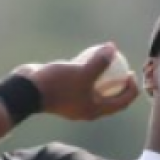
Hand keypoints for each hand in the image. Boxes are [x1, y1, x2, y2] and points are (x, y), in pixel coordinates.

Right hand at [14, 43, 138, 120]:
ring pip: (95, 89)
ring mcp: (75, 101)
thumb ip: (100, 62)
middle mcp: (86, 109)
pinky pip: (81, 82)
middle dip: (121, 84)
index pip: (121, 103)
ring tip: (109, 60)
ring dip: (104, 77)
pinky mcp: (65, 93)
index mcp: (95, 110)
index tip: (132, 74)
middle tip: (125, 69)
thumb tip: (113, 48)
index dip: (131, 89)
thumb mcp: (82, 72)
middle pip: (111, 98)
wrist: (27, 91)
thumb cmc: (57, 85)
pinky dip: (86, 71)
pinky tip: (88, 56)